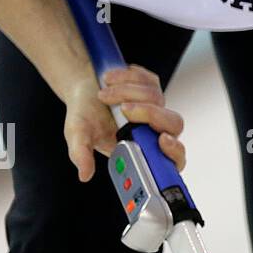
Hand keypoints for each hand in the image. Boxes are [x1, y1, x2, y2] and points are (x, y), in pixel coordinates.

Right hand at [64, 65, 185, 182]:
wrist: (82, 90)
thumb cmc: (84, 118)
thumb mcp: (77, 137)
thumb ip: (81, 155)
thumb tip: (84, 175)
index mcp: (141, 149)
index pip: (172, 158)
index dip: (174, 152)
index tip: (163, 140)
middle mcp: (152, 130)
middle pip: (174, 124)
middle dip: (149, 114)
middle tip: (123, 108)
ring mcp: (156, 108)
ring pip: (157, 98)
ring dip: (127, 92)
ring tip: (103, 94)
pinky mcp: (153, 87)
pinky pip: (150, 81)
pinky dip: (128, 77)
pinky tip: (111, 80)